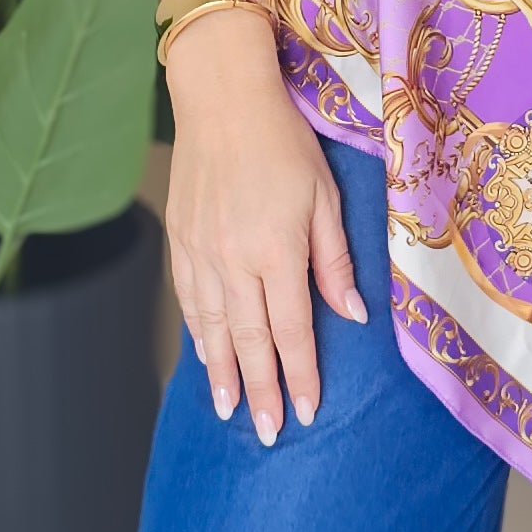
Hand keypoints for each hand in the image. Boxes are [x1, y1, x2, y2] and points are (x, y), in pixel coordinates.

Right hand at [162, 14, 365, 442]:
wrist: (222, 99)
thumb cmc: (284, 141)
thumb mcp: (325, 196)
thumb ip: (334, 261)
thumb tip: (351, 316)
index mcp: (276, 252)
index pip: (291, 332)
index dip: (300, 376)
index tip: (307, 412)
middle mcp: (234, 261)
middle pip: (249, 343)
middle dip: (260, 392)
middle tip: (269, 433)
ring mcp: (200, 253)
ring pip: (213, 329)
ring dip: (221, 373)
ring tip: (229, 410)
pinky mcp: (180, 241)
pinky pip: (189, 301)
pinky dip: (199, 334)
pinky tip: (206, 355)